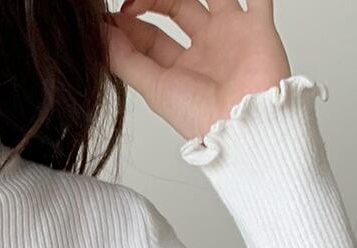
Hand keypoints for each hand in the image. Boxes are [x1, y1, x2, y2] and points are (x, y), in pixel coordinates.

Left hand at [103, 0, 292, 141]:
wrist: (242, 126)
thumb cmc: (201, 118)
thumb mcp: (153, 88)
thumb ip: (125, 61)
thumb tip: (99, 36)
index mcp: (178, 67)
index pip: (149, 35)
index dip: (128, 22)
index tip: (106, 17)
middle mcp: (204, 47)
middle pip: (176, 6)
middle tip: (131, 2)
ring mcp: (230, 34)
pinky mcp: (258, 26)